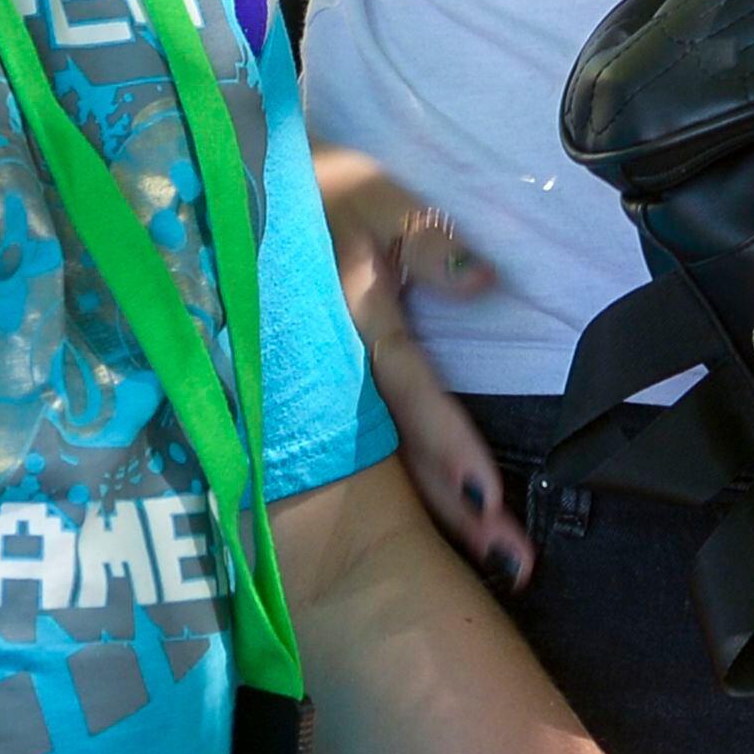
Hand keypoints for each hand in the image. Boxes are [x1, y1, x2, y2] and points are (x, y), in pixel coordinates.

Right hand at [314, 152, 534, 586]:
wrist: (243, 194)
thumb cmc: (321, 192)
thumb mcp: (373, 197)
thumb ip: (424, 239)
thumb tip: (481, 281)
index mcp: (355, 322)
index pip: (409, 389)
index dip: (444, 442)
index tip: (487, 498)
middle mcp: (336, 371)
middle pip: (400, 449)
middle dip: (452, 509)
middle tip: (510, 562)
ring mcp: (325, 389)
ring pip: (381, 460)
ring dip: (433, 513)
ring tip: (490, 561)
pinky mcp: (320, 394)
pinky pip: (360, 451)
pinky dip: (397, 496)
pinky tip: (431, 540)